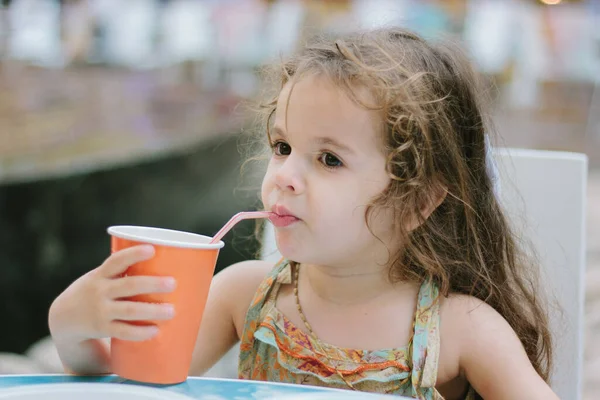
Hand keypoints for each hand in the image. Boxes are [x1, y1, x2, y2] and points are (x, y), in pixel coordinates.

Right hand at [49, 245, 176, 343]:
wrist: (63, 318)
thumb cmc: (95, 291)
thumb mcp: (101, 277)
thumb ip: (124, 272)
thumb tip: (167, 264)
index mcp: (101, 274)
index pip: (117, 260)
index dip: (134, 254)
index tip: (152, 249)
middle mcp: (100, 291)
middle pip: (129, 286)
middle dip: (152, 284)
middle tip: (173, 283)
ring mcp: (101, 311)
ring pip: (129, 310)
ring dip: (152, 310)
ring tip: (172, 311)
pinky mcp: (102, 328)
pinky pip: (123, 331)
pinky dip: (140, 332)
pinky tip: (155, 330)